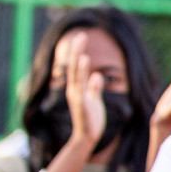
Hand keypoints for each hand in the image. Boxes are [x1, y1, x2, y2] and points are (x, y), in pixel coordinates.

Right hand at [55, 31, 105, 149]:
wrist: (87, 137)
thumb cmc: (91, 120)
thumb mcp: (94, 100)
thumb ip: (94, 88)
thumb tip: (97, 75)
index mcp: (77, 88)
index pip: (76, 67)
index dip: (77, 52)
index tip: (80, 37)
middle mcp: (74, 89)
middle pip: (73, 66)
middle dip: (76, 50)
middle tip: (80, 34)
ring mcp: (76, 95)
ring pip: (75, 73)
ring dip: (77, 56)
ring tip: (80, 41)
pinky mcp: (81, 103)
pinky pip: (81, 85)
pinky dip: (82, 73)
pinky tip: (86, 63)